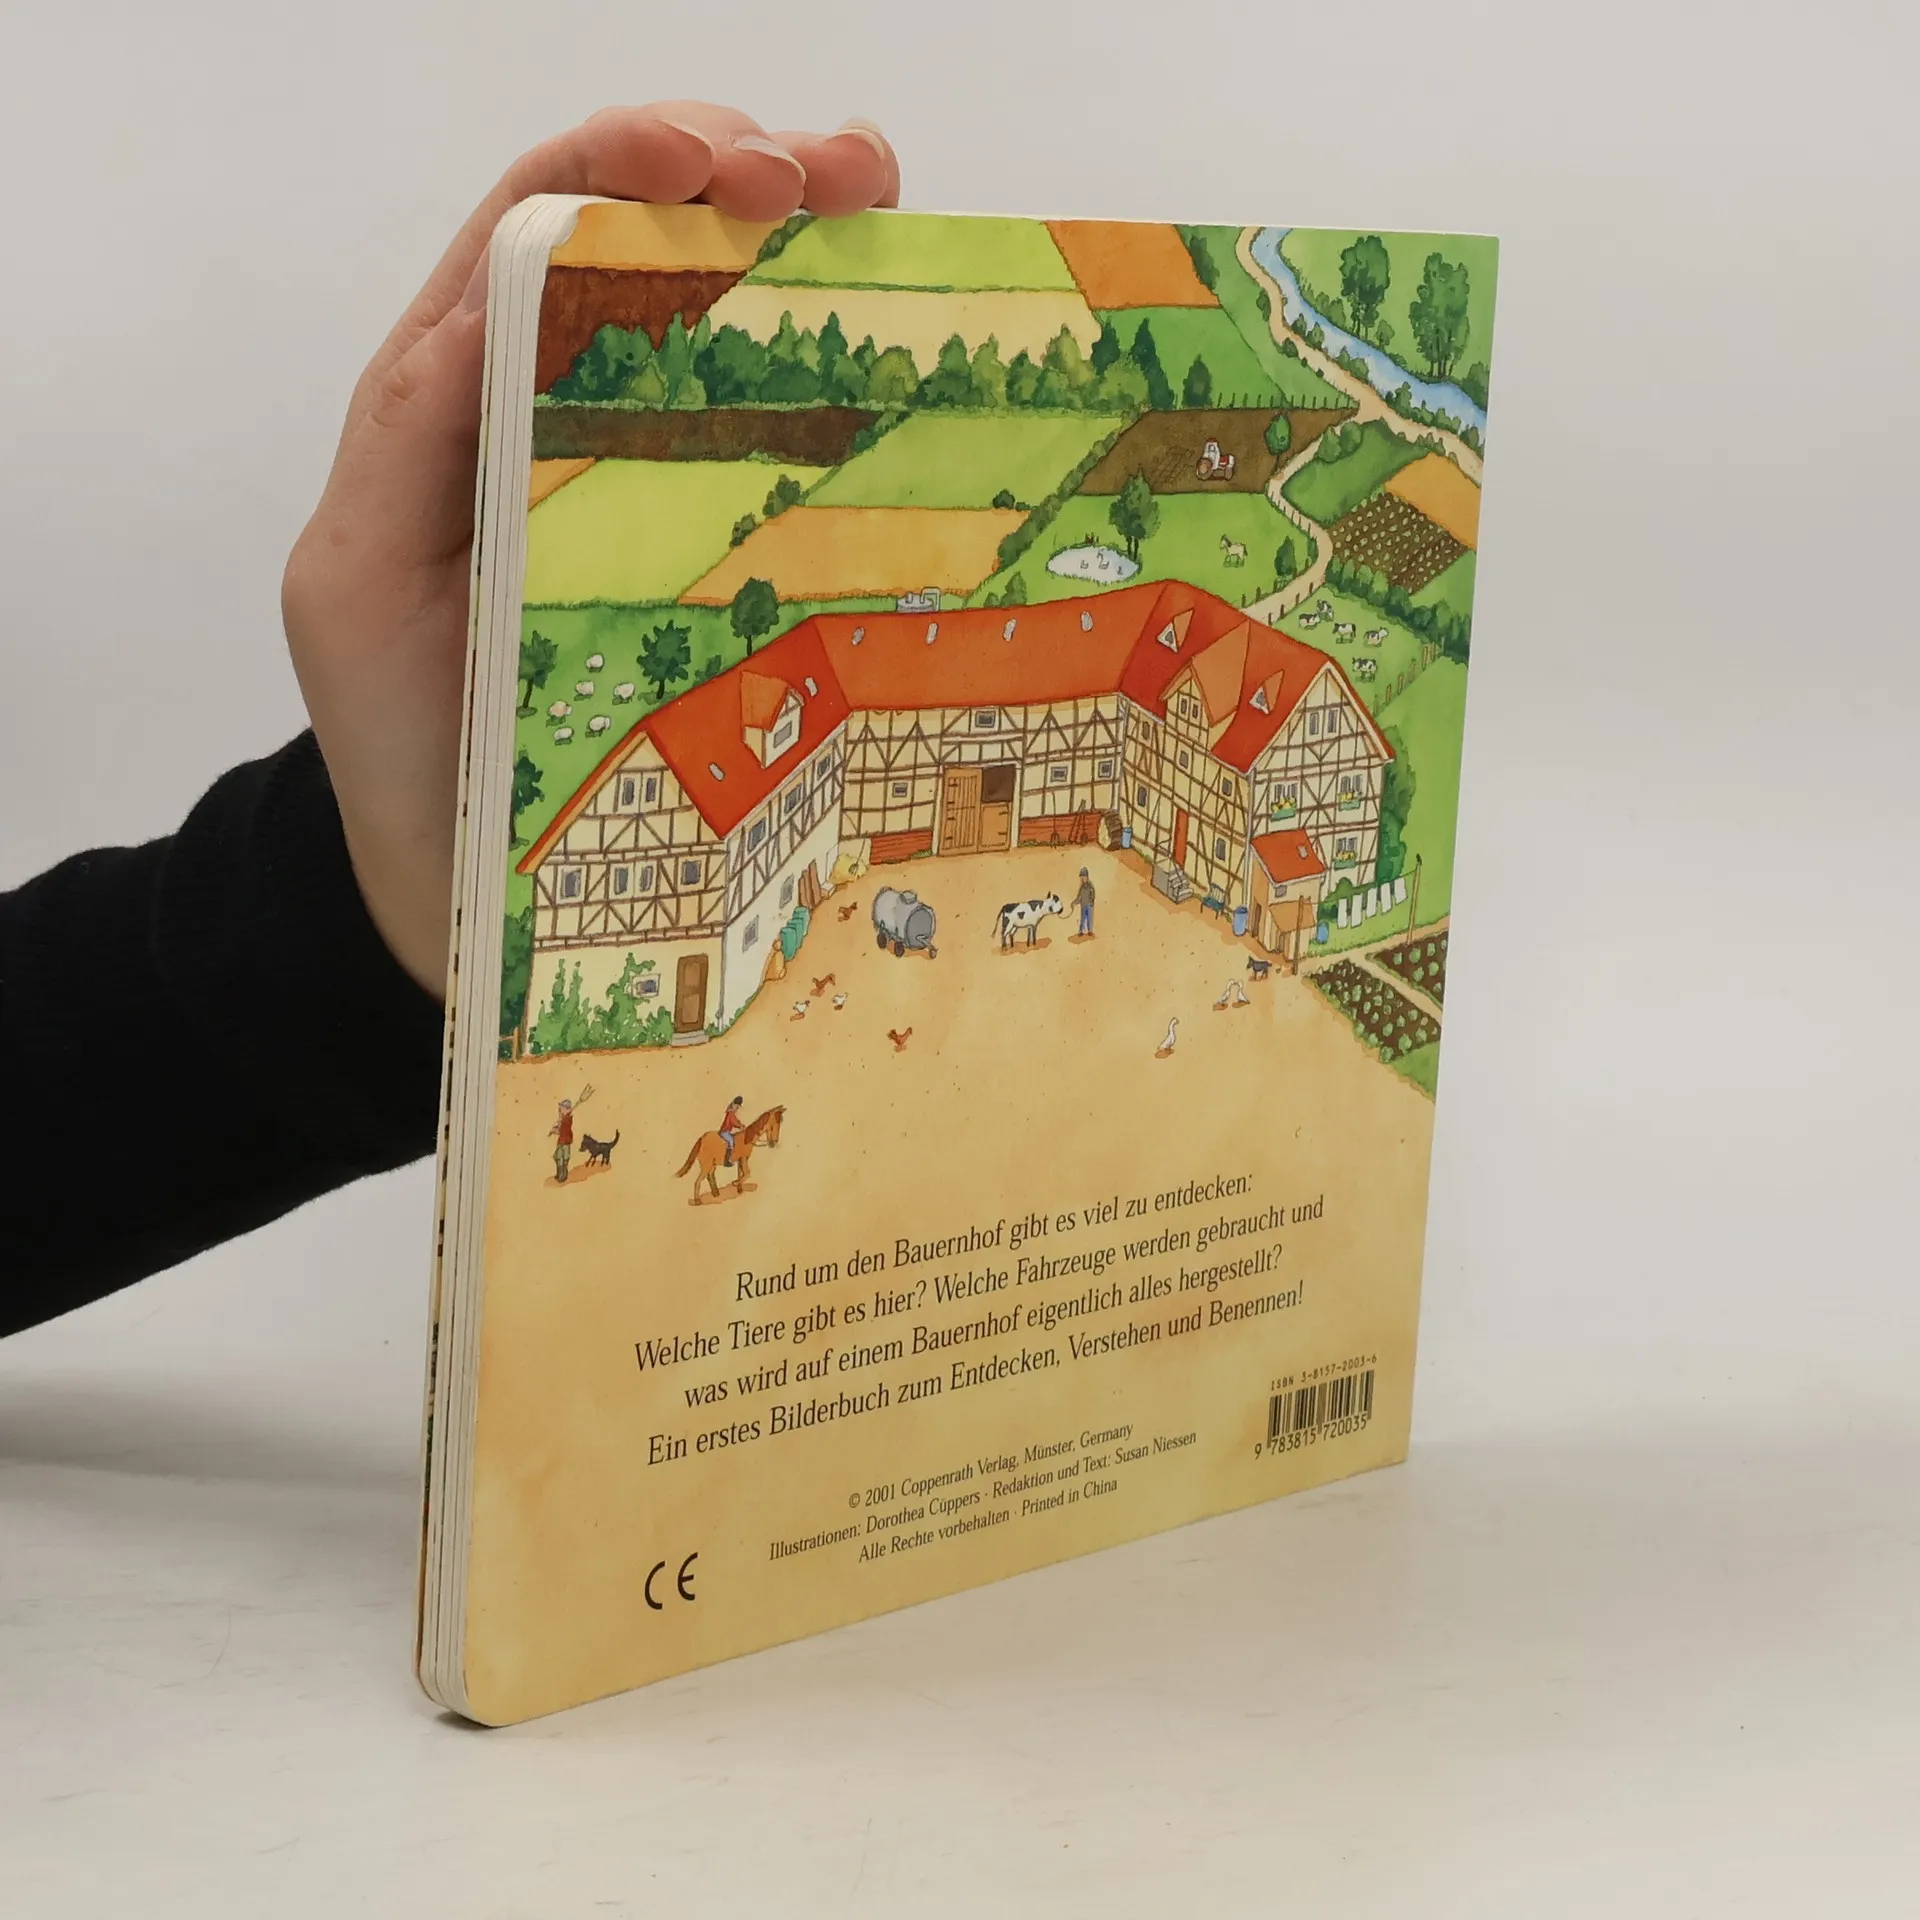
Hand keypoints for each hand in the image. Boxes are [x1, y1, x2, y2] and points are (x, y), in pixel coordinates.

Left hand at [282, 103, 899, 993]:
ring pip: (740, 331)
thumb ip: (402, 449)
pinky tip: (910, 356)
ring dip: (818, 248)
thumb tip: (483, 310)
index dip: (623, 158)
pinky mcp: (730, 565)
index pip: (541, 226)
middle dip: (747, 172)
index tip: (717, 161)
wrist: (467, 883)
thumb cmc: (401, 741)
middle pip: (659, 246)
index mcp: (467, 397)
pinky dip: (851, 389)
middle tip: (838, 178)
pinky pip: (793, 460)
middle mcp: (571, 417)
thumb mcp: (355, 592)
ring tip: (887, 213)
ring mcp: (662, 488)